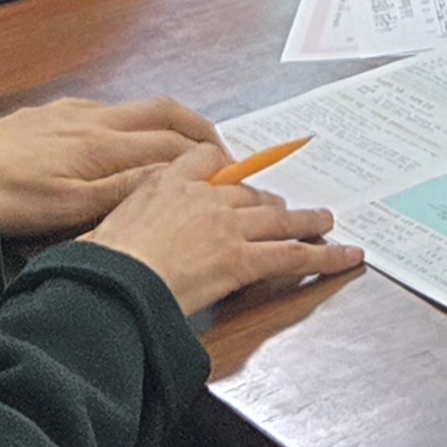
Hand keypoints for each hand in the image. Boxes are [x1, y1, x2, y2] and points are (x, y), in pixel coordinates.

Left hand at [0, 96, 225, 239]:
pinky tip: (124, 138)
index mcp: (104, 145)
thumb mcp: (70, 208)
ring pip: (137, 108)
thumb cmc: (7, 197)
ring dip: (169, 123)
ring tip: (183, 145)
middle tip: (221, 150)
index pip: (174, 143)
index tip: (228, 172)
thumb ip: (125, 189)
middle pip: (165, 112)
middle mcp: (94, 119)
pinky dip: (132, 121)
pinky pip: (106, 109)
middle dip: (200, 128)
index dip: (208, 156)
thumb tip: (174, 176)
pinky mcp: (51, 113)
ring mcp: (72, 112)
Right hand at [82, 155, 363, 315]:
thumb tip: (101, 244)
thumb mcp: (99, 230)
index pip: (205, 161)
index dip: (225, 169)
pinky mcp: (245, 258)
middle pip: (248, 193)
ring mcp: (229, 226)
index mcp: (166, 184)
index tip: (234, 173)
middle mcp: (204, 198)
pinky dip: (326, 256)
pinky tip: (348, 257)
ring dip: (306, 221)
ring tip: (323, 220)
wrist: (110, 284)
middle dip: (266, 203)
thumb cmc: (97, 264)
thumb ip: (119, 226)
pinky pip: (295, 255)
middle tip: (281, 209)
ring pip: (279, 219)